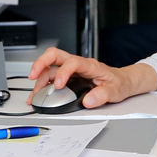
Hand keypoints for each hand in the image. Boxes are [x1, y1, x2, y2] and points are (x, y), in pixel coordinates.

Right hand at [26, 47, 156, 108]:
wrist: (123, 81)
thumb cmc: (119, 83)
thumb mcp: (116, 91)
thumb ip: (103, 95)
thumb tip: (88, 101)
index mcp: (90, 65)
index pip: (72, 62)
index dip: (63, 73)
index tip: (58, 86)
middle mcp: (78, 65)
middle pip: (55, 55)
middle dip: (41, 63)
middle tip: (33, 75)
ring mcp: (72, 71)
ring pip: (50, 67)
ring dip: (39, 78)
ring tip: (33, 95)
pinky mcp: (68, 78)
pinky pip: (51, 77)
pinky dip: (42, 85)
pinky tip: (38, 94)